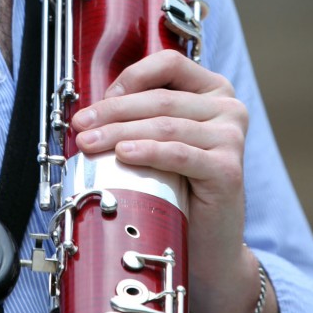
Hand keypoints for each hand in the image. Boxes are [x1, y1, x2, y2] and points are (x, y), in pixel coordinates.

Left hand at [71, 50, 248, 312]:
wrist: (207, 248)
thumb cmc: (180, 190)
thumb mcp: (159, 141)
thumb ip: (140, 116)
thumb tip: (94, 108)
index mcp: (213, 90)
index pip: (169, 63)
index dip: (131, 77)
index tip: (100, 99)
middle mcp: (228, 108)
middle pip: (160, 98)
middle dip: (113, 112)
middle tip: (80, 125)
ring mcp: (231, 138)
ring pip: (164, 125)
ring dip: (119, 132)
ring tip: (89, 144)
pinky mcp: (228, 169)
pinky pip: (178, 154)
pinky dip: (147, 152)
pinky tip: (123, 154)